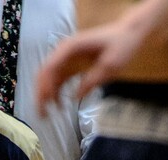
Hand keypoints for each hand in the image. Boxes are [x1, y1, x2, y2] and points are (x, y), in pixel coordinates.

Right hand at [36, 14, 151, 114]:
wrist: (127, 36)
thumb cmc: (120, 46)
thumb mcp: (110, 65)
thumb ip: (92, 80)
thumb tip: (75, 96)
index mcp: (71, 47)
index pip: (50, 66)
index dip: (45, 85)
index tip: (46, 103)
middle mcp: (64, 52)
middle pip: (44, 73)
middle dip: (41, 94)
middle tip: (42, 114)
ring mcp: (66, 60)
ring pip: (48, 79)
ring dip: (45, 96)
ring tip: (47, 115)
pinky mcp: (71, 67)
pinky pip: (57, 81)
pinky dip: (55, 94)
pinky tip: (59, 106)